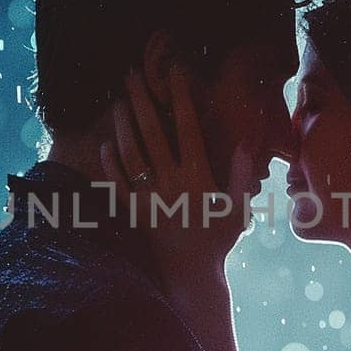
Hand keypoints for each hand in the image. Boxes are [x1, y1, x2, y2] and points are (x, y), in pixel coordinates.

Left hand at [100, 61, 252, 350]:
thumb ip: (240, 172)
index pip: (187, 128)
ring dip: (123, 126)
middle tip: (131, 75)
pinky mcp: (134, 212)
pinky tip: (105, 144)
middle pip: (152, 133)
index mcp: (196, 177)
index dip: (181, 98)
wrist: (191, 276)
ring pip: (131, 154)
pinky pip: (117, 184)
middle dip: (141, 101)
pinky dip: (109, 164)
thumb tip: (245, 140)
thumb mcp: (237, 207)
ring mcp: (148, 197)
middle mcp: (170, 183)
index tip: (175, 74)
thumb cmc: (218, 241)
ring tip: (118, 102)